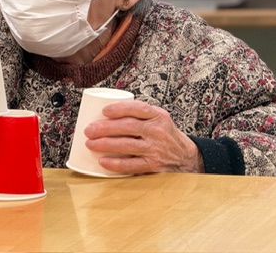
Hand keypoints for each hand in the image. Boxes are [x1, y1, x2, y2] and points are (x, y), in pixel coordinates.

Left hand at [83, 100, 203, 174]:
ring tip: (90, 143)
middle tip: (88, 130)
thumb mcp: (158, 119)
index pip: (137, 108)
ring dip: (105, 144)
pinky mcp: (153, 166)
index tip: (104, 110)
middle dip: (104, 128)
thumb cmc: (165, 135)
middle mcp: (157, 131)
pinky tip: (102, 161)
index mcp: (158, 116)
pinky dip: (115, 163)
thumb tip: (104, 113)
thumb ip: (138, 114)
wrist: (187, 158)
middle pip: (127, 127)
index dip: (119, 108)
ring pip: (126, 145)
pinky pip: (131, 165)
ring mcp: (156, 149)